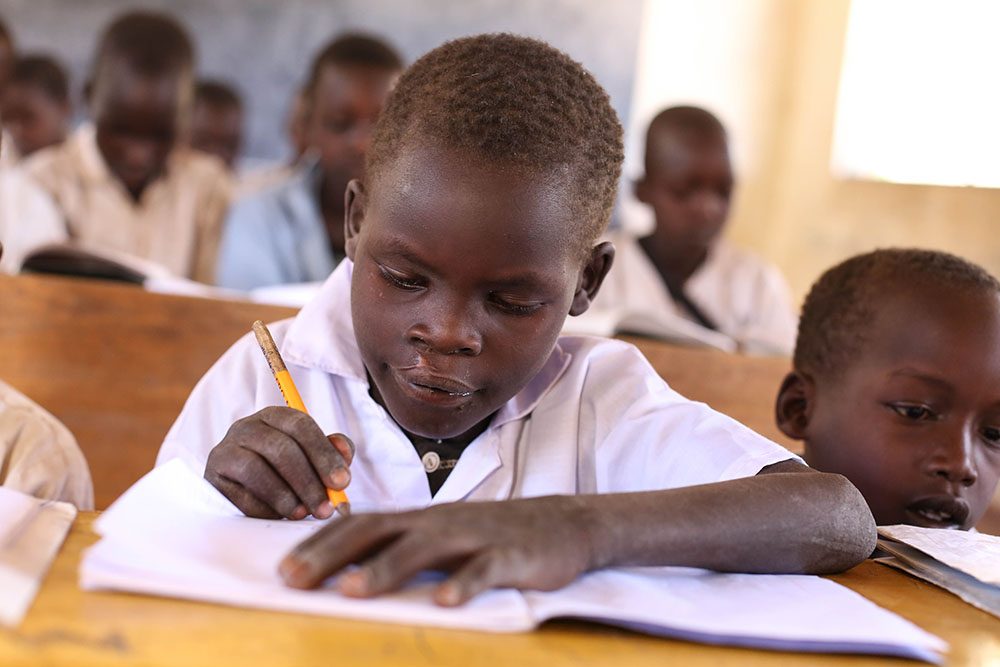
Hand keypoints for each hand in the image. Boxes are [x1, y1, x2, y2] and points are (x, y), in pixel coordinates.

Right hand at [205, 406, 353, 519]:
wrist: (242, 493)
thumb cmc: (285, 473)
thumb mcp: (311, 458)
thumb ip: (332, 452)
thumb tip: (345, 454)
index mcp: (275, 416)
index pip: (301, 425)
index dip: (324, 454)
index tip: (342, 482)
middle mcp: (247, 427)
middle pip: (281, 448)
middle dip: (308, 481)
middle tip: (326, 508)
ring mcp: (225, 450)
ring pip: (257, 470)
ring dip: (286, 497)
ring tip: (303, 514)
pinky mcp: (212, 477)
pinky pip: (238, 494)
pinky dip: (262, 508)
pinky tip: (277, 517)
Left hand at [278, 495, 594, 605]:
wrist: (565, 525)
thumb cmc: (495, 537)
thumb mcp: (446, 540)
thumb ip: (405, 550)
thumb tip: (350, 570)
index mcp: (421, 520)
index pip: (361, 526)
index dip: (320, 545)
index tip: (282, 569)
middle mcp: (440, 522)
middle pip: (379, 531)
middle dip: (333, 554)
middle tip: (294, 580)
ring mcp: (475, 535)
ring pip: (424, 547)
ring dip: (387, 568)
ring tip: (353, 590)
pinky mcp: (510, 554)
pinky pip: (485, 569)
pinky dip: (464, 583)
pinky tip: (445, 603)